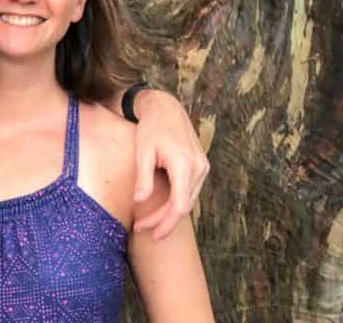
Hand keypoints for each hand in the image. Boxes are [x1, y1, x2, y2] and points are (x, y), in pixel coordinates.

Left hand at [131, 89, 209, 239]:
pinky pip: (190, 190)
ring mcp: (203, 166)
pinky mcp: (201, 165)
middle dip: (164, 221)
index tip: (151, 234)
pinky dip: (177, 201)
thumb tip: (140, 202)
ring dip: (170, 213)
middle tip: (142, 228)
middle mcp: (199, 166)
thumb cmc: (151, 128)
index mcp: (184, 163)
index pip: (179, 205)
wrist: (166, 108)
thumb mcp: (143, 152)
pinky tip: (161, 206)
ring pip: (188, 200)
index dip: (165, 223)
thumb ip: (143, 178)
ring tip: (148, 220)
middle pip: (184, 206)